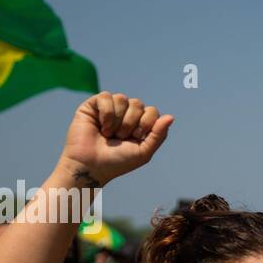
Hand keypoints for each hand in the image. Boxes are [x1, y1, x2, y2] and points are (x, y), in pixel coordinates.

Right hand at [57, 92, 172, 186]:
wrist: (91, 166)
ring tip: (109, 134)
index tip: (136, 138)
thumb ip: (158, 134)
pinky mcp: (93, 105)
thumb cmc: (117, 162)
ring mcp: (109, 108)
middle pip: (138, 104)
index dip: (146, 123)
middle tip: (120, 137)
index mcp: (139, 124)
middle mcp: (125, 114)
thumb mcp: (144, 152)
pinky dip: (107, 113)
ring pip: (122, 99)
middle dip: (131, 123)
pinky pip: (106, 96)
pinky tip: (101, 126)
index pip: (152, 111)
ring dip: (118, 120)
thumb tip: (171, 116)